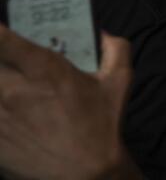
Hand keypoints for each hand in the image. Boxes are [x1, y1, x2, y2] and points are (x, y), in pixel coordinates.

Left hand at [0, 26, 138, 179]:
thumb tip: (103, 34)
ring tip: (8, 86)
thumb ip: (116, 48)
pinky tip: (8, 111)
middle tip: (6, 61)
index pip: (3, 40)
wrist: (84, 174)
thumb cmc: (102, 125)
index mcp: (44, 70)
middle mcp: (14, 90)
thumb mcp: (119, 82)